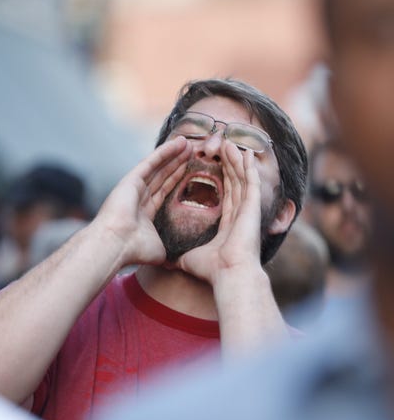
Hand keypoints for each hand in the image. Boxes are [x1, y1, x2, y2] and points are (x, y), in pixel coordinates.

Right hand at [94, 136, 191, 266]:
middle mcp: (139, 197)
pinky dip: (165, 151)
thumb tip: (177, 261)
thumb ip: (167, 246)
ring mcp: (134, 187)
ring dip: (173, 154)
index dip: (176, 179)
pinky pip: (151, 162)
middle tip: (191, 151)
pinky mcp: (131, 179)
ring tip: (187, 143)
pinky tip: (177, 143)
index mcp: (144, 212)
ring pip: (158, 166)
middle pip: (162, 175)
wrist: (116, 244)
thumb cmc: (134, 250)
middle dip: (176, 163)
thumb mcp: (158, 249)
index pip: (163, 190)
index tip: (189, 169)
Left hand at [176, 141, 261, 284]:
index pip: (226, 195)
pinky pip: (251, 181)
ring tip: (230, 144)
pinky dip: (249, 167)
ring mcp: (248, 210)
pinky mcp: (253, 207)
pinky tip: (246, 153)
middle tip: (224, 148)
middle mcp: (240, 215)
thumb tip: (168, 263)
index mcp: (228, 224)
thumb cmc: (212, 270)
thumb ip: (181, 256)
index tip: (216, 166)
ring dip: (236, 161)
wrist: (228, 275)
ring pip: (242, 179)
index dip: (222, 179)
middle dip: (229, 165)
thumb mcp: (190, 259)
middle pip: (234, 183)